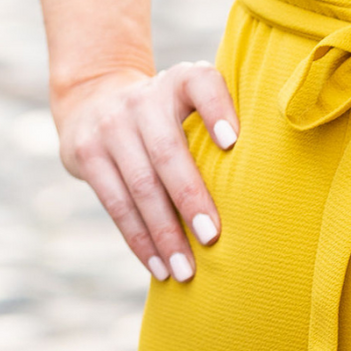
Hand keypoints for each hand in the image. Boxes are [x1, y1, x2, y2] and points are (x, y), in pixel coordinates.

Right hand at [54, 61, 239, 282]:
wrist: (94, 99)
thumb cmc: (166, 112)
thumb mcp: (189, 98)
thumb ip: (221, 120)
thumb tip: (263, 174)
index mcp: (179, 80)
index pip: (201, 83)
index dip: (217, 109)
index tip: (232, 142)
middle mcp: (144, 99)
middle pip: (167, 151)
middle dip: (190, 198)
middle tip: (213, 237)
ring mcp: (111, 126)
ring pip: (140, 186)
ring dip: (164, 233)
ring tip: (185, 270)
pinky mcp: (87, 154)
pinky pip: (116, 205)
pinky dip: (140, 240)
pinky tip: (158, 266)